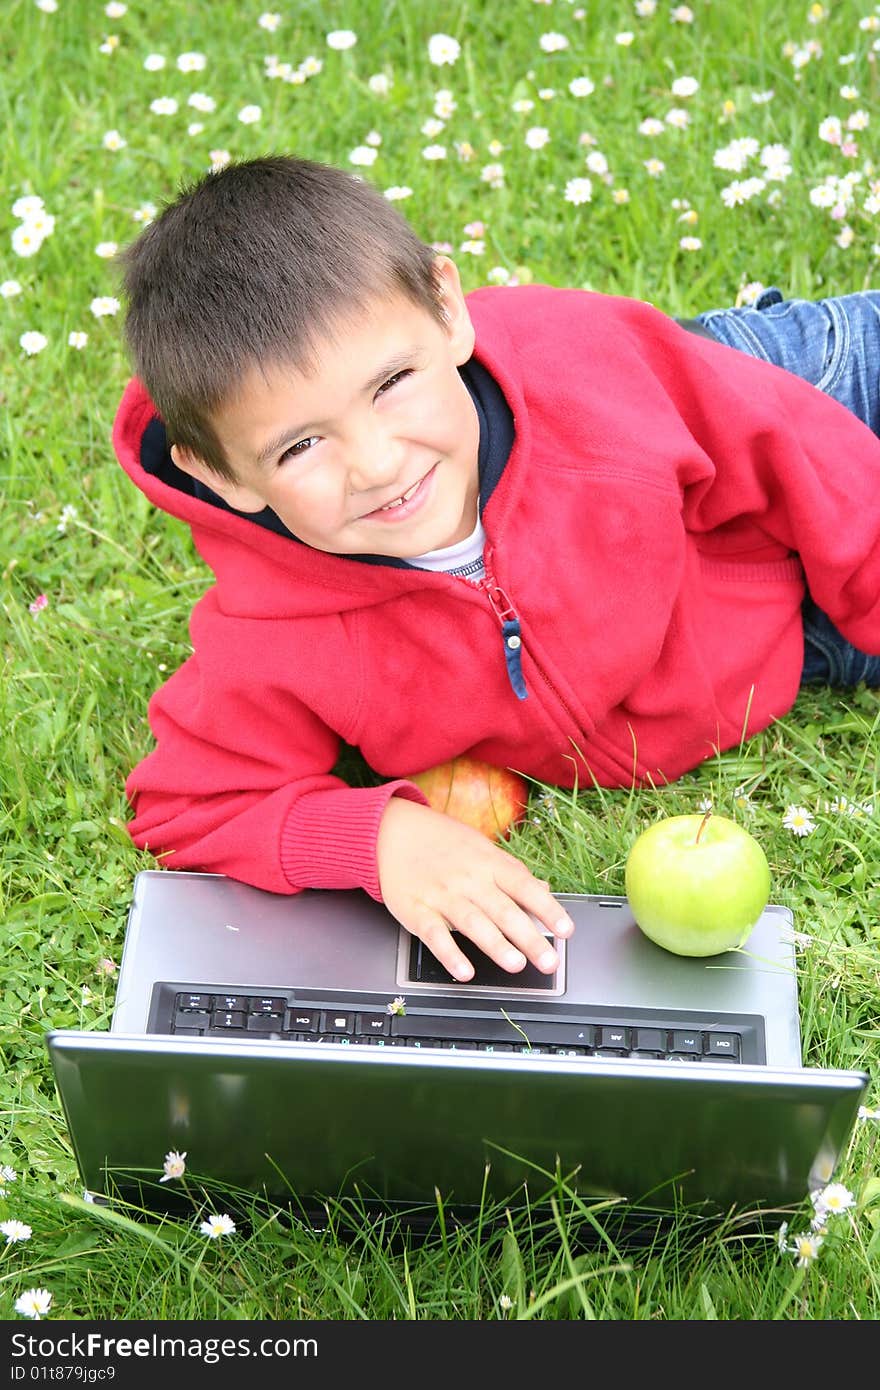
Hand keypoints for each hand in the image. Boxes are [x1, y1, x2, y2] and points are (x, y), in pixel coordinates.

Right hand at [376, 797, 573, 980]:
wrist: (391, 832)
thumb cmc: (442, 843)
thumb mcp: (481, 849)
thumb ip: (511, 872)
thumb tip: (543, 889)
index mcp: (489, 864)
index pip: (525, 888)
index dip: (548, 909)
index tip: (566, 931)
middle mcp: (469, 880)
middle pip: (504, 910)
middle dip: (530, 938)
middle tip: (549, 962)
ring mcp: (442, 895)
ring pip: (473, 923)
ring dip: (496, 945)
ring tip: (516, 965)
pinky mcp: (417, 910)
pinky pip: (434, 935)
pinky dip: (450, 954)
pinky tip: (465, 971)